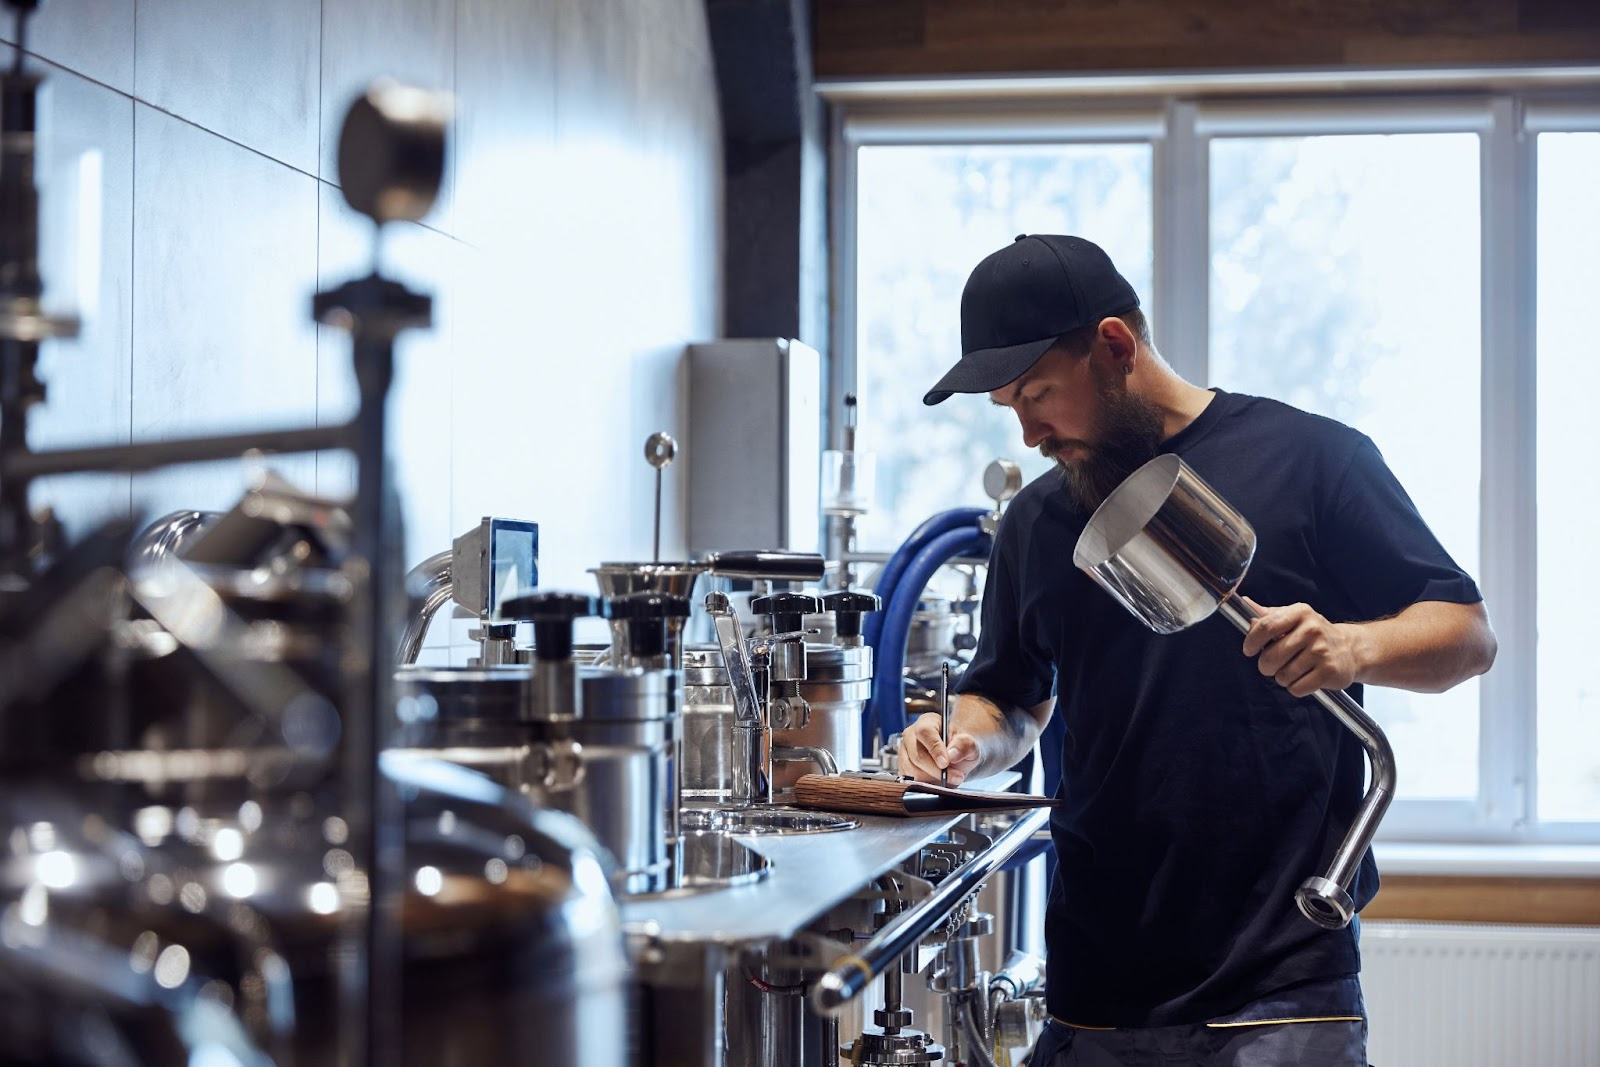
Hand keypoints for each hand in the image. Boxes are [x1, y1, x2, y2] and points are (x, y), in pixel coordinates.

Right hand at [897, 711, 979, 786]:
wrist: (955, 757)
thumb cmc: (960, 747)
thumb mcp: (970, 743)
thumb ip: (964, 745)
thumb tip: (952, 755)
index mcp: (927, 722)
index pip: (925, 732)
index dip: (934, 749)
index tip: (946, 763)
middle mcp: (911, 735)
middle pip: (917, 755)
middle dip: (937, 770)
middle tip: (956, 777)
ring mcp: (904, 751)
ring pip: (912, 770)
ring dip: (932, 779)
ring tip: (948, 778)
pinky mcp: (902, 767)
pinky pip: (909, 780)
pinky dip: (925, 784)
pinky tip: (937, 781)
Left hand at [1239, 597, 1363, 697]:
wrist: (1350, 648)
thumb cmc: (1313, 634)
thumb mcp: (1293, 618)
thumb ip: (1269, 615)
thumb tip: (1245, 603)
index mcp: (1300, 613)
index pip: (1266, 627)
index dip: (1252, 641)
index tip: (1249, 650)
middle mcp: (1312, 630)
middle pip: (1271, 657)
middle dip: (1266, 666)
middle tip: (1273, 664)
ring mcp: (1322, 651)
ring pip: (1283, 676)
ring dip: (1282, 678)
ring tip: (1294, 669)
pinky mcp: (1329, 672)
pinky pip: (1297, 688)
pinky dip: (1295, 688)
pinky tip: (1305, 677)